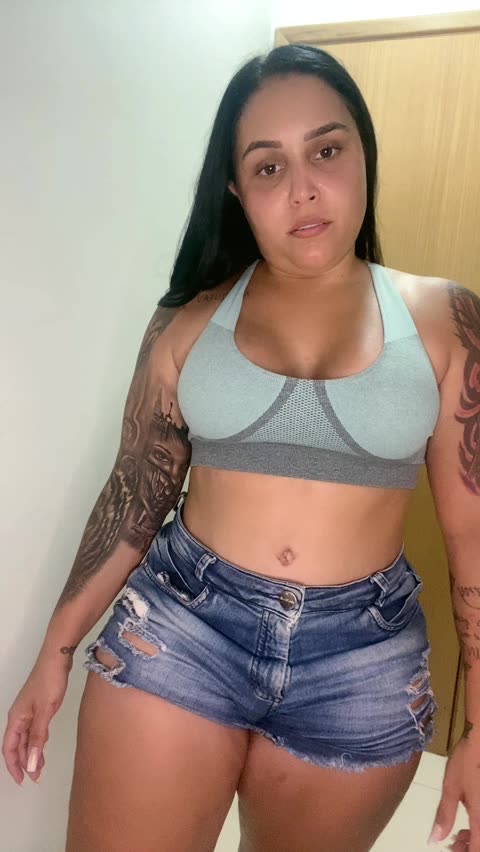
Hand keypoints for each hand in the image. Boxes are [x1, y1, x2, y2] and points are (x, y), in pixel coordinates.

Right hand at [2, 653, 70, 784]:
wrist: (57, 658)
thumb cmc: (49, 681)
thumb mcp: (45, 712)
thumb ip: (38, 738)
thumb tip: (32, 764)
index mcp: (16, 718)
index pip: (9, 748)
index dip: (14, 766)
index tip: (22, 780)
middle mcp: (19, 716)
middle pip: (18, 745)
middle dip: (25, 762)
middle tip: (36, 777)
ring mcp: (29, 711)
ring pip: (27, 738)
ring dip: (32, 753)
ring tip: (41, 767)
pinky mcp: (39, 706)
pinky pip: (35, 729)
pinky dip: (38, 740)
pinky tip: (44, 746)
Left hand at [428, 737, 479, 849]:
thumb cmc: (467, 762)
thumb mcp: (451, 788)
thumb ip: (444, 816)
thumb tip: (434, 840)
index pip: (477, 850)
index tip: (451, 848)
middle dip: (468, 847)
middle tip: (453, 842)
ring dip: (475, 838)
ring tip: (459, 832)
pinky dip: (479, 826)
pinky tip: (471, 816)